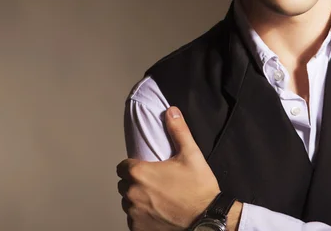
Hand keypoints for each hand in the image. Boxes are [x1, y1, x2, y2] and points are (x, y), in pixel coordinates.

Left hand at [117, 107, 220, 230]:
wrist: (208, 218)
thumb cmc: (199, 187)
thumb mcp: (191, 154)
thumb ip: (178, 130)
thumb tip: (171, 111)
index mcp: (140, 173)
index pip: (122, 166)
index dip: (133, 166)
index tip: (146, 168)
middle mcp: (132, 194)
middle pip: (124, 184)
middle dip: (135, 182)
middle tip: (155, 182)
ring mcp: (134, 214)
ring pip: (128, 202)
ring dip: (137, 199)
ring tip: (157, 197)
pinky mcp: (139, 228)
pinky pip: (133, 219)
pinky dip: (141, 216)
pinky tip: (157, 211)